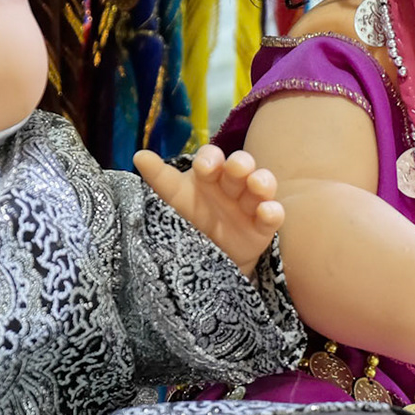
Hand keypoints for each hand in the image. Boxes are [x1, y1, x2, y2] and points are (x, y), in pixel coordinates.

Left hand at [135, 145, 285, 277]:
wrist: (207, 258)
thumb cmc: (190, 219)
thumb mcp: (173, 199)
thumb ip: (160, 178)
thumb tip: (139, 156)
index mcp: (209, 173)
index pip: (212, 157)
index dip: (211, 158)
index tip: (205, 167)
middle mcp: (232, 183)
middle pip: (241, 165)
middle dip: (240, 164)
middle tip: (237, 169)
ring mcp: (250, 202)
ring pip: (262, 184)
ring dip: (262, 181)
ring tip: (256, 184)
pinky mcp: (263, 225)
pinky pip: (274, 215)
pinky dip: (273, 211)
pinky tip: (267, 211)